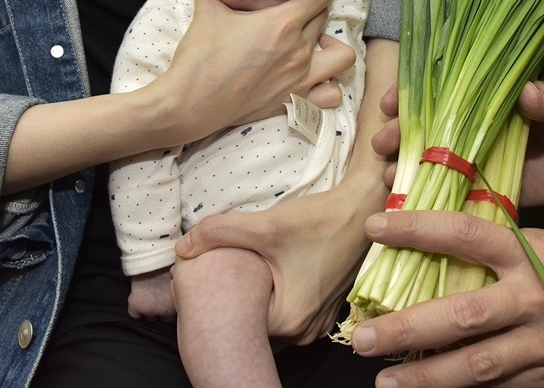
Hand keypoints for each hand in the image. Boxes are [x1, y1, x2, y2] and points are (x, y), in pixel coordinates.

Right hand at [165, 0, 354, 139]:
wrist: (190, 104)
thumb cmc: (199, 57)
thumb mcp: (206, 12)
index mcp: (281, 22)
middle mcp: (298, 48)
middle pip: (326, 18)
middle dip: (317, 11)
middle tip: (298, 10)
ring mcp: (300, 77)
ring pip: (342, 56)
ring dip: (333, 48)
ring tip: (315, 44)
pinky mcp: (295, 101)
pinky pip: (332, 94)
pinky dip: (329, 85)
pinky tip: (311, 77)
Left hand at [175, 180, 375, 344]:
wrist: (363, 209)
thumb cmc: (318, 220)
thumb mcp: (265, 225)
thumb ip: (218, 233)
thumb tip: (181, 247)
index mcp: (288, 322)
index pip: (236, 328)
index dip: (215, 308)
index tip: (202, 287)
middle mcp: (305, 333)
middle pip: (253, 328)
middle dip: (234, 307)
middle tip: (215, 280)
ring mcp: (317, 326)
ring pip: (270, 323)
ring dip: (254, 304)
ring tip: (238, 278)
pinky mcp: (324, 312)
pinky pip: (287, 316)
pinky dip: (272, 301)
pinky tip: (263, 278)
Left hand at [350, 211, 543, 385]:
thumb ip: (500, 249)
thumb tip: (439, 247)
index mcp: (532, 255)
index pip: (464, 235)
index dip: (416, 230)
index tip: (373, 227)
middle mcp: (534, 301)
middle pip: (461, 316)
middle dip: (407, 329)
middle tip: (362, 336)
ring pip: (477, 367)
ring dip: (427, 378)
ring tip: (386, 381)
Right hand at [370, 81, 543, 204]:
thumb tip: (529, 93)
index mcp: (486, 98)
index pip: (438, 90)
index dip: (408, 93)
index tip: (391, 103)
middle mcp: (471, 127)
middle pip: (422, 127)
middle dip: (396, 132)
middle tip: (383, 144)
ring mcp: (473, 160)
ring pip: (427, 161)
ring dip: (403, 167)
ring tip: (390, 176)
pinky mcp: (482, 191)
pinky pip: (448, 196)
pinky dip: (425, 201)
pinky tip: (407, 206)